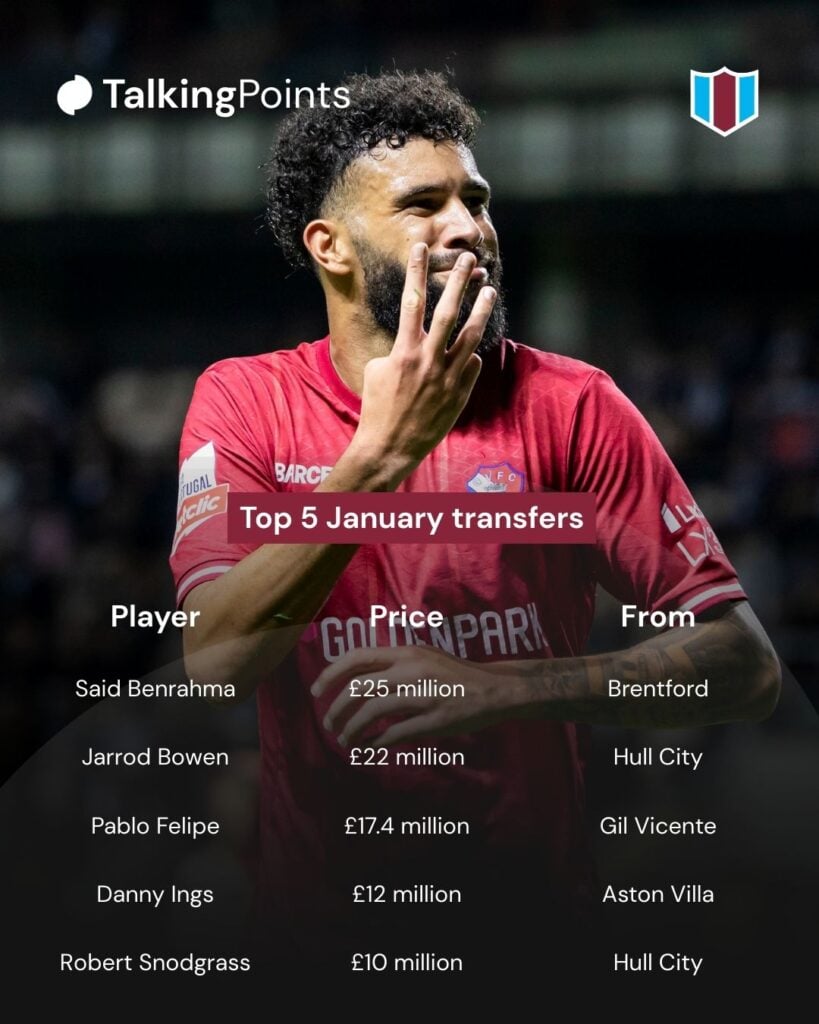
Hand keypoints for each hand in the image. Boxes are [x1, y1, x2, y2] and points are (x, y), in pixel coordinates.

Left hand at [311, 646, 527, 747]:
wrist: (494, 688)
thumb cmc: (454, 674)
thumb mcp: (423, 657)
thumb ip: (392, 664)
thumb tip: (356, 679)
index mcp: (406, 652)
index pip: (357, 657)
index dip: (331, 674)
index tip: (316, 691)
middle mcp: (411, 669)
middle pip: (359, 688)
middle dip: (336, 709)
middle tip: (328, 724)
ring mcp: (423, 694)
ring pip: (372, 713)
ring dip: (352, 729)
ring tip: (344, 740)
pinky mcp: (434, 720)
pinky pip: (395, 734)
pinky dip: (376, 743)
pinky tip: (368, 748)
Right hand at [349, 243, 495, 483]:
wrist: (390, 447)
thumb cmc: (378, 408)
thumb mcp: (377, 371)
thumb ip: (399, 351)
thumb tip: (417, 343)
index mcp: (404, 351)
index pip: (412, 301)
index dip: (416, 271)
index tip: (421, 247)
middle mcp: (428, 360)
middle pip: (447, 312)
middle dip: (458, 282)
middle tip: (468, 260)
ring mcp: (448, 377)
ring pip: (470, 336)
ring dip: (481, 310)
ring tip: (489, 290)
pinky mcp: (460, 394)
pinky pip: (470, 366)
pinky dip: (469, 357)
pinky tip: (469, 353)